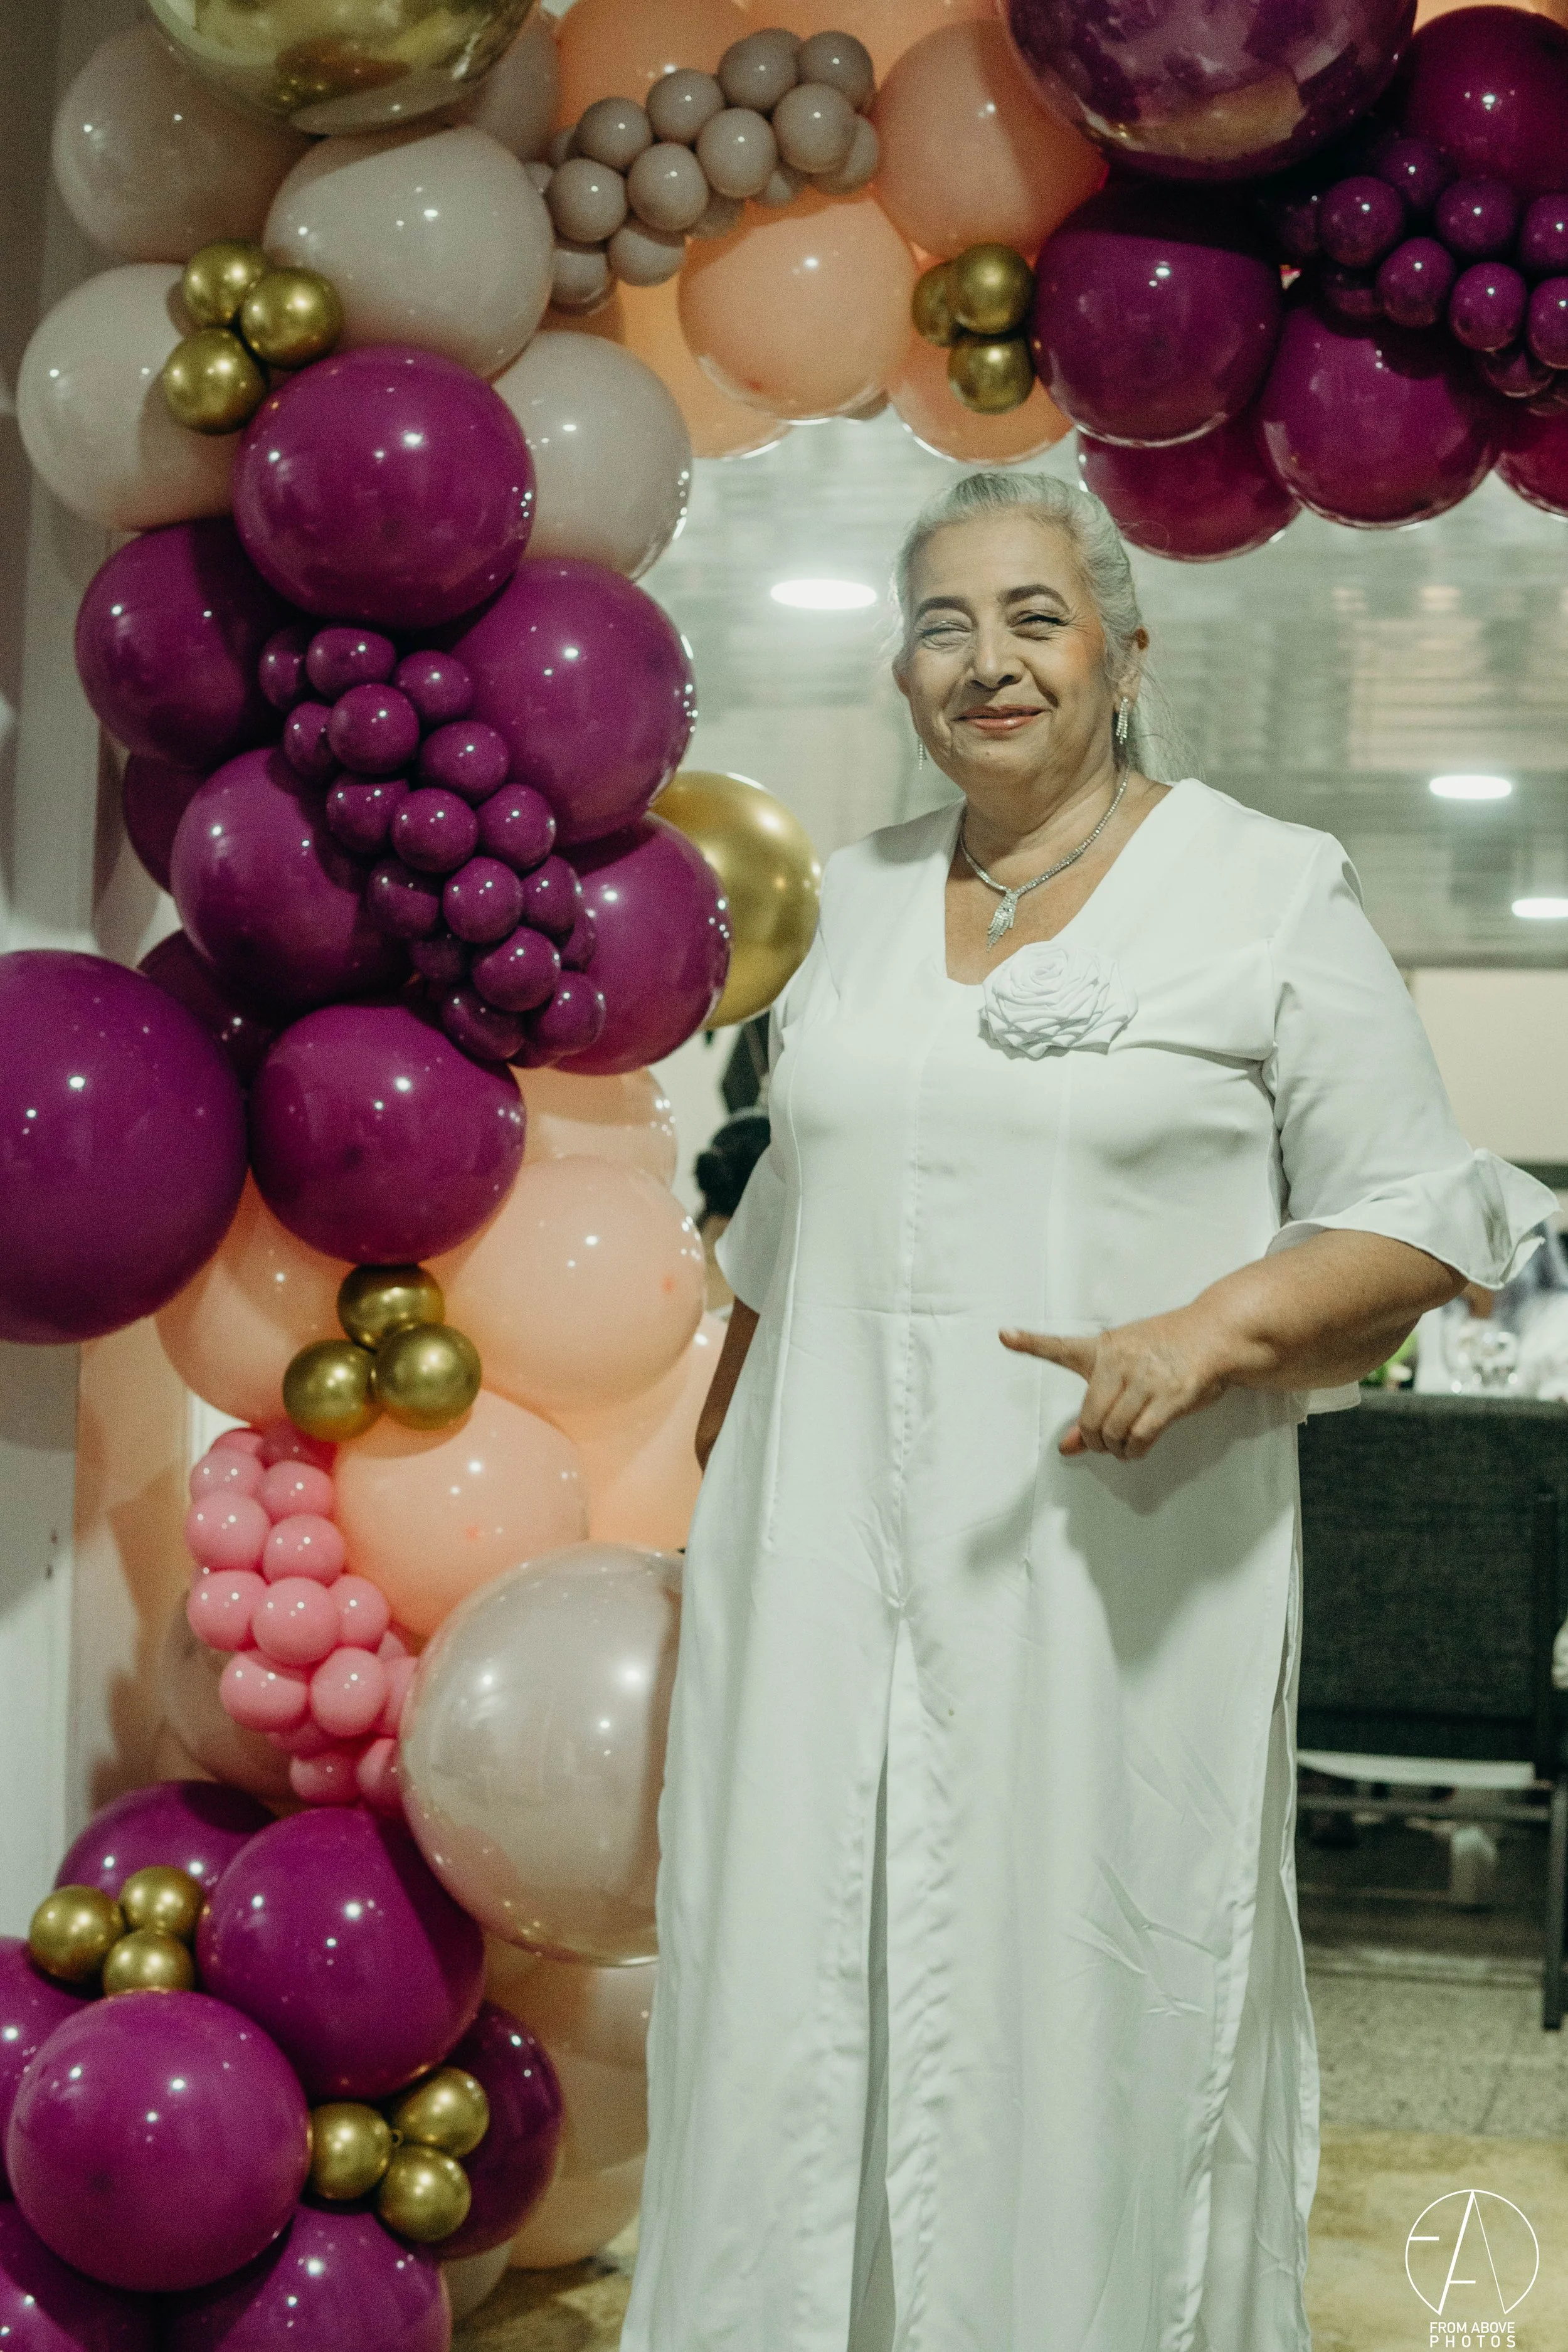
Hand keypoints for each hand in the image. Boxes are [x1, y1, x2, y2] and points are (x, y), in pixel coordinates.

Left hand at [1001, 1310, 1230, 1460]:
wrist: (1214, 1334)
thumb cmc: (1168, 1349)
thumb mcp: (1128, 1367)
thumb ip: (1095, 1407)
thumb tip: (1068, 1448)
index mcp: (1104, 1347)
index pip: (1061, 1346)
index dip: (1030, 1342)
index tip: (1005, 1335)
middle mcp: (1121, 1360)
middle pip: (1090, 1417)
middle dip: (1094, 1440)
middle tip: (1103, 1444)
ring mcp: (1147, 1378)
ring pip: (1114, 1430)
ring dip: (1115, 1448)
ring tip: (1122, 1447)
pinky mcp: (1172, 1395)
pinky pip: (1141, 1435)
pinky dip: (1134, 1450)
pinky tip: (1136, 1449)